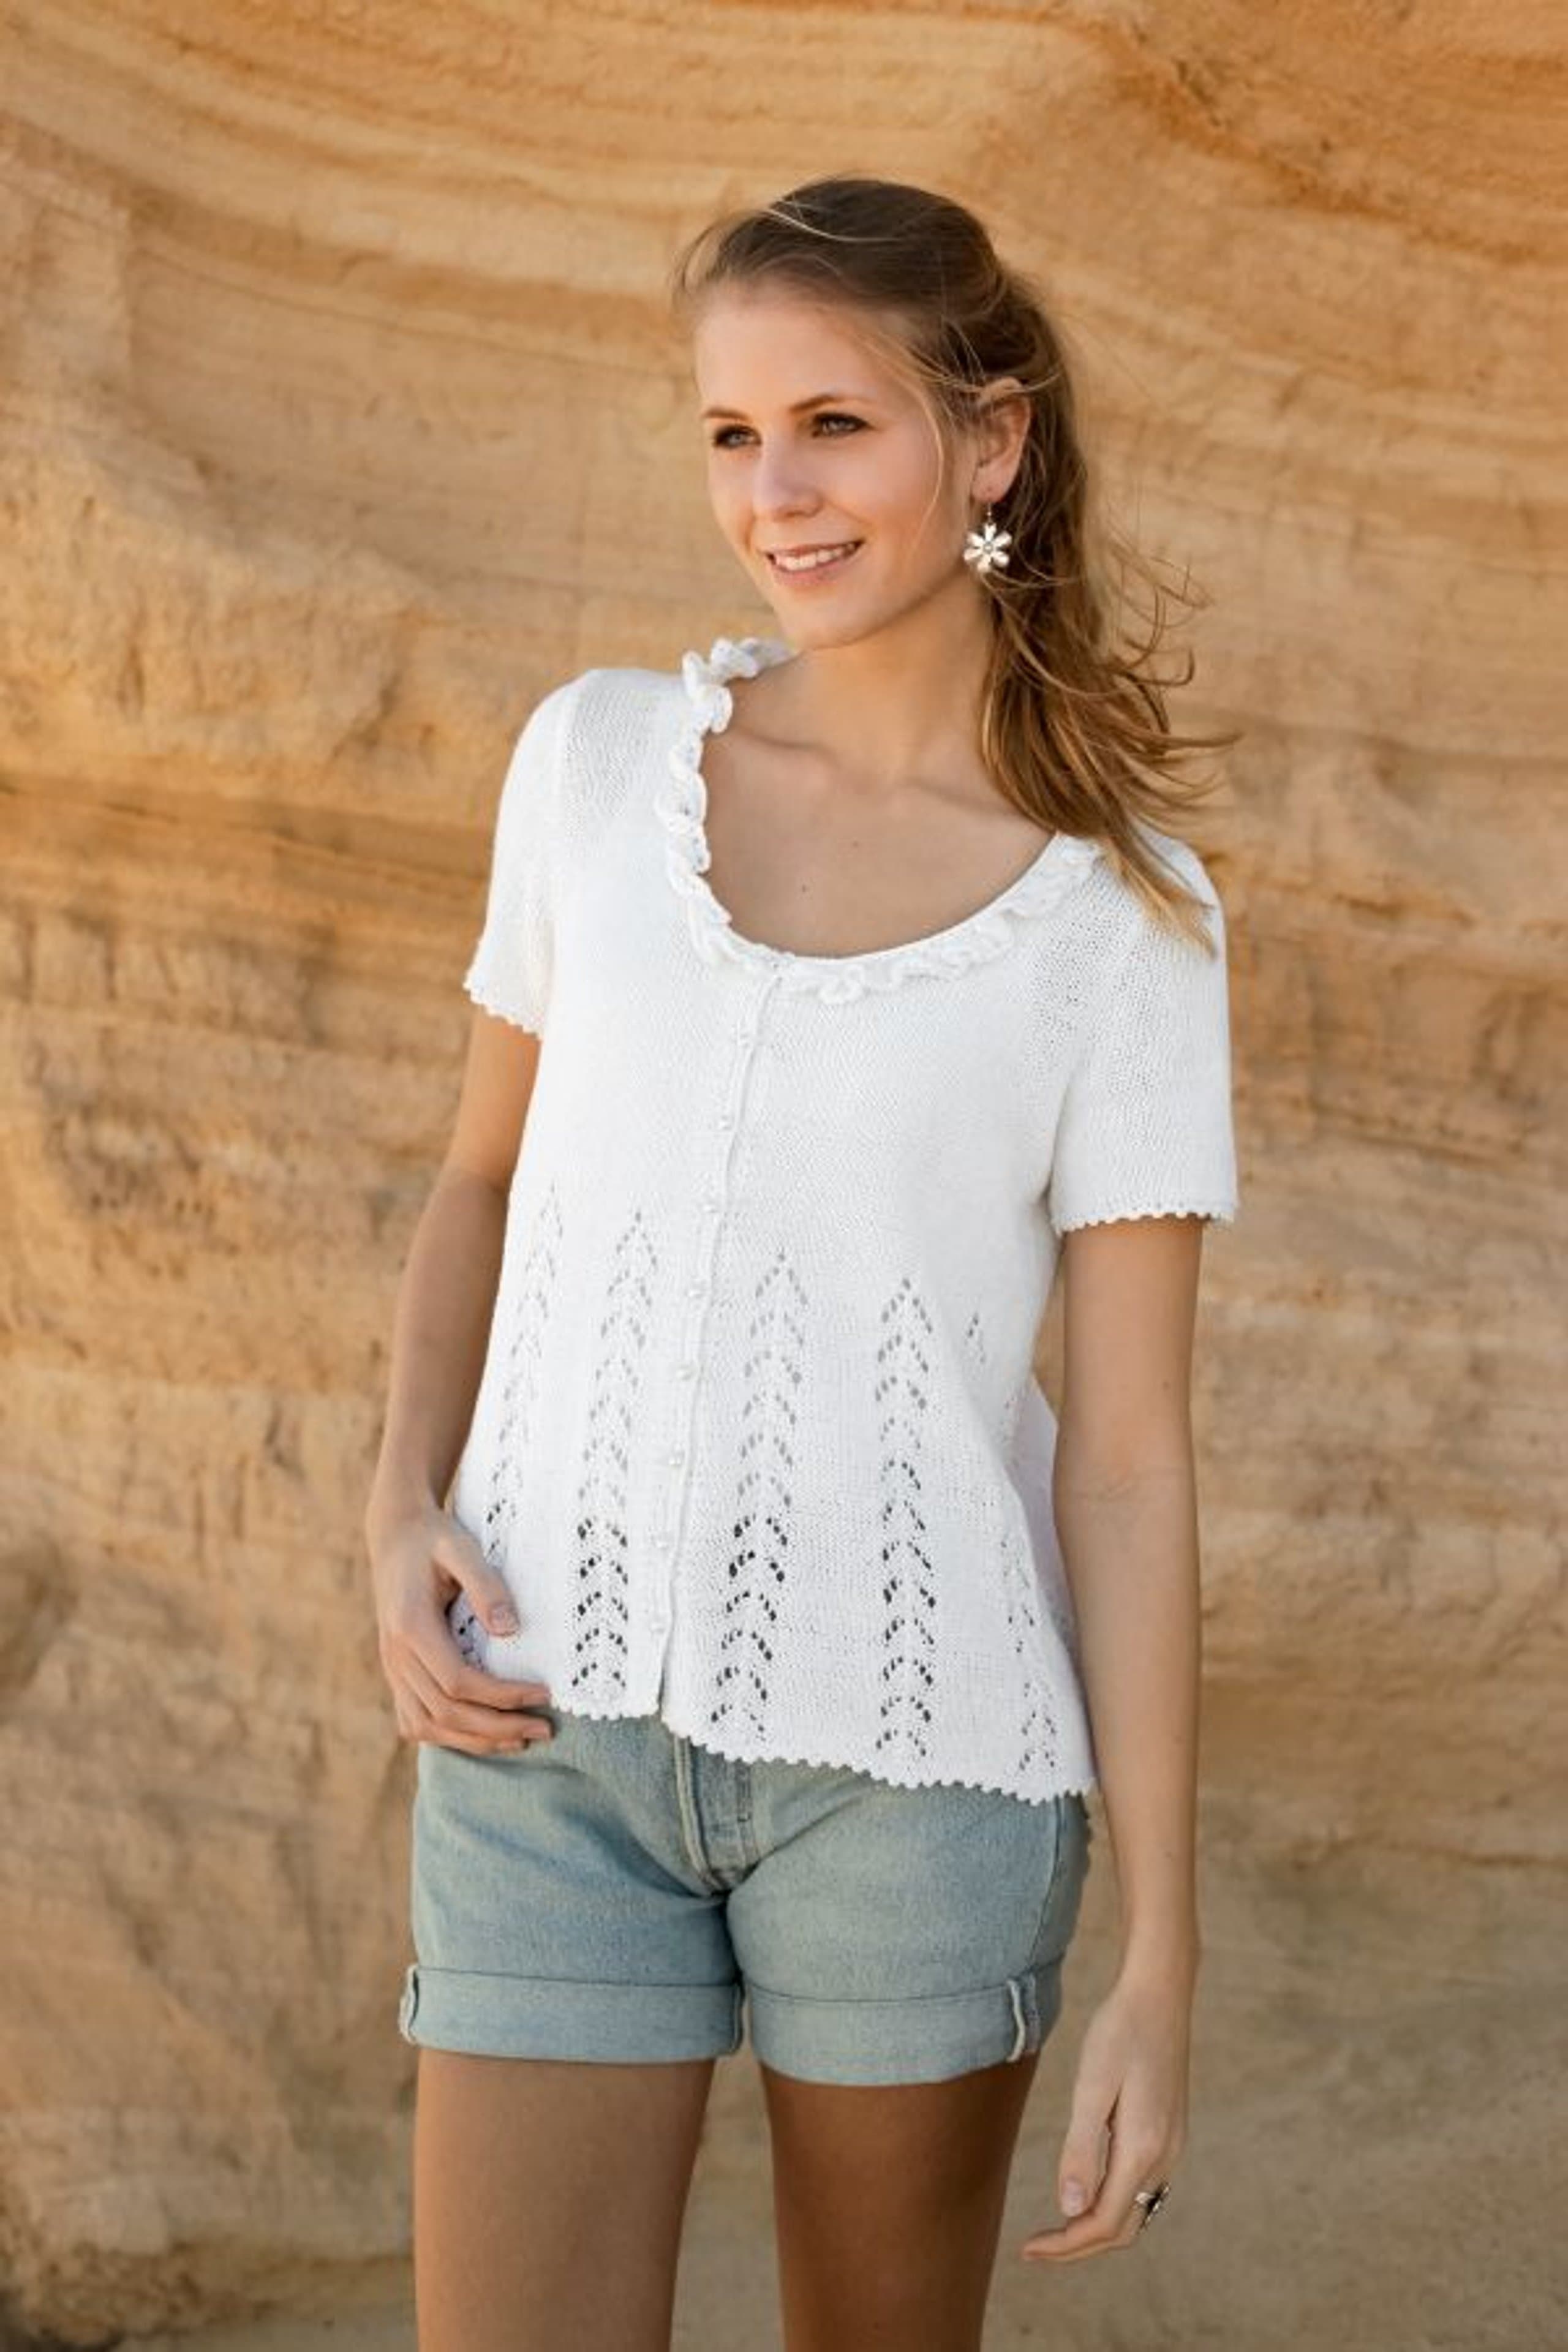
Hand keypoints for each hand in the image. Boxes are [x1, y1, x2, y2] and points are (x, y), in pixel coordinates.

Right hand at [367, 1495, 555, 1756]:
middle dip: (498, 1728)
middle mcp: (396, 1655)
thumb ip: (486, 1586)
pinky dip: (447, 1736)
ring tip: (520, 1739)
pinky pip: (414, 1720)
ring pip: (427, 1725)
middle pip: (446, 1712)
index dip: (503, 1696)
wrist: (396, 1535)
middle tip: (545, 1729)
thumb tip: (510, 1630)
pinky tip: (481, 1736)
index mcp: (411, 1627)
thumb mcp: (461, 1548)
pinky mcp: (396, 1672)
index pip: (459, 1682)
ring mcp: (392, 1667)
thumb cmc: (435, 1539)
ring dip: (475, 1740)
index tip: (544, 1693)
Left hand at [1020, 1963, 1191, 2262]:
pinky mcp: (1170, 2134)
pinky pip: (1143, 2188)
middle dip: (1079, 2246)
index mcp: (1143, 2148)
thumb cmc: (1119, 2031)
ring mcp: (1172, 2146)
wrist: (1159, 1994)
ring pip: (1136, 2211)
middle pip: (1123, 2227)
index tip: (1027, 2249)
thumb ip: (1081, 2149)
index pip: (1103, 2222)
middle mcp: (1165, 2156)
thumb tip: (1069, 2210)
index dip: (1065, 2245)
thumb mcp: (1092, 2086)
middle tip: (1035, 2247)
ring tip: (1056, 2228)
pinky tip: (1087, 2193)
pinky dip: (1113, 2204)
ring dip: (1096, 2228)